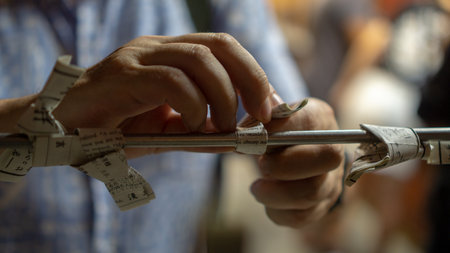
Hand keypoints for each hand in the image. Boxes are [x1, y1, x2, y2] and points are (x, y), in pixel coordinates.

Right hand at [52, 33, 273, 154]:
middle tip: (260, 114)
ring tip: (220, 127)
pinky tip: (188, 127)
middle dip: (251, 79)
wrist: (62, 132)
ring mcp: (140, 57)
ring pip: (201, 59)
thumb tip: (242, 138)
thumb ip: (202, 132)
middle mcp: (158, 48)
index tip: (268, 108)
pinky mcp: (124, 74)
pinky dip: (193, 106)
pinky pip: (173, 80)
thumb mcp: (169, 134)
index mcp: (172, 56)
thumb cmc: (115, 131)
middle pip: (220, 45)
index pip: (225, 49)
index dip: (254, 75)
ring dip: (223, 96)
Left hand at [250, 98, 344, 227]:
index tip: (254, 136)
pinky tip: (267, 198)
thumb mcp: (270, 117)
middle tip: (261, 164)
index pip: (309, 119)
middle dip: (285, 164)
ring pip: (311, 192)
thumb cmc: (279, 134)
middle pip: (327, 157)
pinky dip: (277, 210)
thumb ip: (260, 116)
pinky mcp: (321, 207)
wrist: (295, 160)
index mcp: (320, 118)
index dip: (280, 128)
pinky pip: (301, 216)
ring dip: (275, 192)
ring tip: (257, 187)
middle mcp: (333, 149)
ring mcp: (331, 181)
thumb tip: (250, 126)